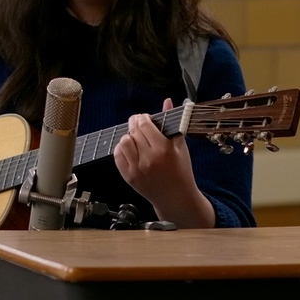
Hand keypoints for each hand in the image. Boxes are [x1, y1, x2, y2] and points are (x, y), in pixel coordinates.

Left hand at [113, 98, 210, 226]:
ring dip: (128, 136)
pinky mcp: (128, 177)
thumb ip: (172, 123)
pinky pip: (118, 156)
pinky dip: (121, 149)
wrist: (175, 197)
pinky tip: (130, 148)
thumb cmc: (181, 171)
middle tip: (138, 123)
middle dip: (135, 124)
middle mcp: (148, 159)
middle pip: (133, 132)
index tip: (145, 117)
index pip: (145, 125)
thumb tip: (168, 101)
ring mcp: (137, 169)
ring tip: (135, 137)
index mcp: (163, 150)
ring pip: (123, 142)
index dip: (143, 118)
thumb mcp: (180, 146)